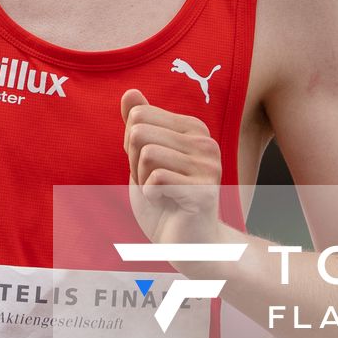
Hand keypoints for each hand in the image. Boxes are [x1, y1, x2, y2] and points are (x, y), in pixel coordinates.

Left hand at [121, 89, 221, 246]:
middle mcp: (204, 142)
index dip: (131, 145)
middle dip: (135, 162)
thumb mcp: (143, 159)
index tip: (149, 167)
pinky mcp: (203, 190)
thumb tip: (130, 92)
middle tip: (154, 183)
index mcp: (192, 129)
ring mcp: (207, 165)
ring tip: (162, 193)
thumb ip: (139, 126)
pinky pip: (155, 179)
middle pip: (139, 132)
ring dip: (143, 180)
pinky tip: (168, 204)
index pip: (138, 115)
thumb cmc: (164, 202)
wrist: (187, 245)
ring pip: (146, 154)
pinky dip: (150, 195)